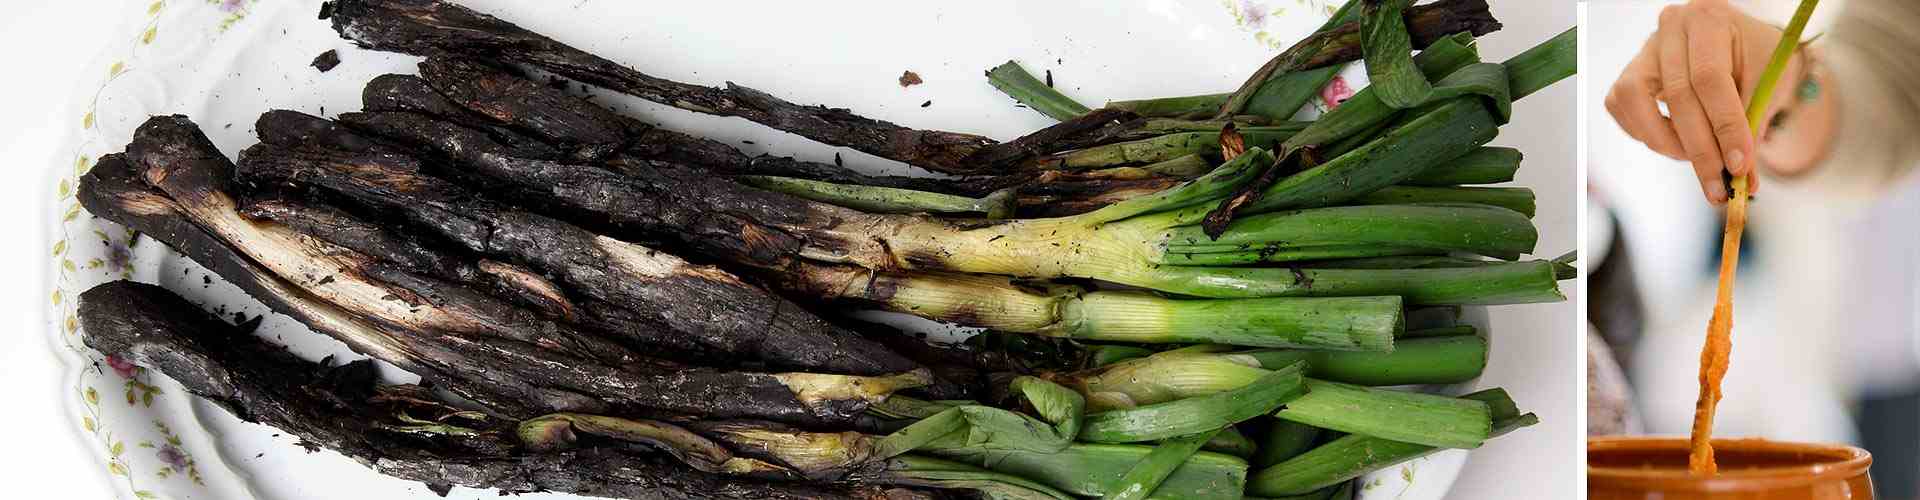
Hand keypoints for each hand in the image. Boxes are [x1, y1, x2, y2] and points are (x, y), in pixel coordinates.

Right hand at [1605, 0, 1804, 203]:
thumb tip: (1741, 183)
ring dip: (1667, 143)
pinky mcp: (1629, 73)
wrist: (1744, 47)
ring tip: (1698, 159)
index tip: (1738, 167)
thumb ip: (1753, 127)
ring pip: (1636, 103)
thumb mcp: (1770, 85)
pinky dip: (1647, 134)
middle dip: (1700, 150)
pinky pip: (1623, 110)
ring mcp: (1644, 50)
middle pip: (1677, 96)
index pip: (1709, 78)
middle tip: (1719, 186)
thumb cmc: (1759, 61)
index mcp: (1710, 18)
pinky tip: (1677, 142)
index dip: (1724, 126)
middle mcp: (1670, 27)